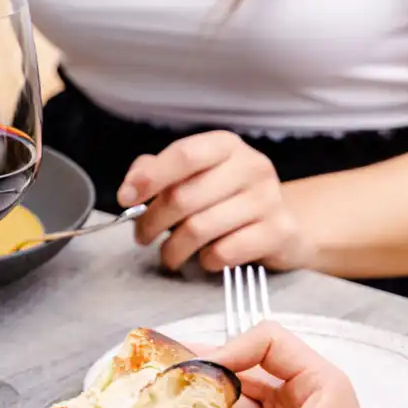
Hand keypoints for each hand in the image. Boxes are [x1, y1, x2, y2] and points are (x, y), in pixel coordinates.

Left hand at [118, 132, 314, 272]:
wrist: (282, 224)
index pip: (184, 154)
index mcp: (226, 146)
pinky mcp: (279, 232)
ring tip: (169, 254)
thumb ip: (158, 172)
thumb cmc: (226, 199)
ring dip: (173, 248)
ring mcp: (268, 199)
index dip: (150, 178)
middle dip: (152, 222)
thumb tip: (131, 186)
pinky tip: (206, 259)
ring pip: (199, 228)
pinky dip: (206, 261)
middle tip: (142, 236)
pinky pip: (225, 252)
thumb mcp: (194, 176)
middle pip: (184, 196)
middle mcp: (251, 166)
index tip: (126, 199)